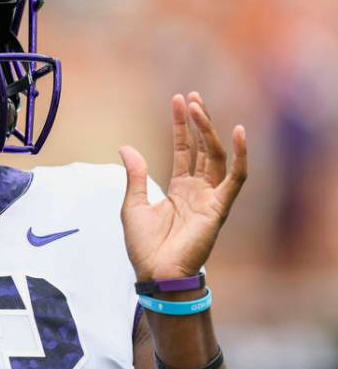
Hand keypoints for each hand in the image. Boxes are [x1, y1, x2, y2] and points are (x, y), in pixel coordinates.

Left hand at [118, 92, 247, 281]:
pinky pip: (236, 179)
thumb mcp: (133, 204)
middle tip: (191, 96)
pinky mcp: (219, 207)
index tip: (178, 101)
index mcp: (179, 188)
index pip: (183, 149)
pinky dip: (241, 156)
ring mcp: (210, 197)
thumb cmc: (144, 245)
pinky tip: (239, 134)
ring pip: (215, 156)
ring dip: (208, 131)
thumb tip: (126, 147)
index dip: (181, 126)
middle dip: (197, 122)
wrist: (155, 272)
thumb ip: (135, 175)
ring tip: (198, 107)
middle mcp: (197, 189)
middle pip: (201, 147)